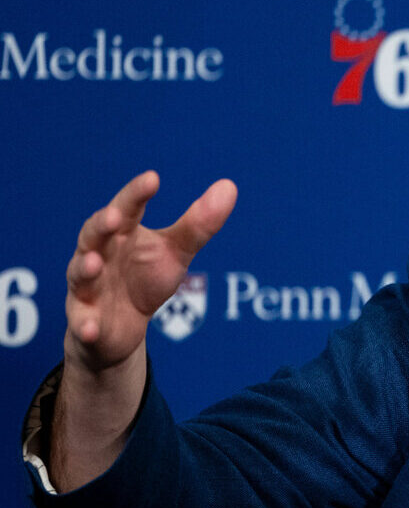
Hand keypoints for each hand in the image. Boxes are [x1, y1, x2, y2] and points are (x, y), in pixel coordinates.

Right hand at [65, 171, 236, 373]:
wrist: (122, 327)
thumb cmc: (145, 279)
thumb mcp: (175, 253)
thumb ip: (198, 225)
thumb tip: (229, 186)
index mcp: (121, 234)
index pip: (127, 208)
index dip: (137, 194)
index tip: (153, 178)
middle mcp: (97, 255)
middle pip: (93, 235)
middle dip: (101, 225)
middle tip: (116, 217)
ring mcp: (87, 288)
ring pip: (79, 275)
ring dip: (85, 268)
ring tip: (93, 263)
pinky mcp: (85, 320)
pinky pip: (82, 324)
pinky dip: (85, 326)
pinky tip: (90, 329)